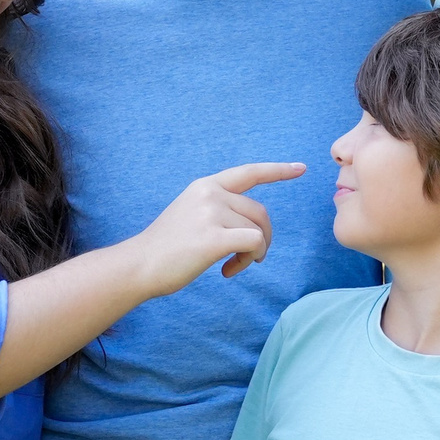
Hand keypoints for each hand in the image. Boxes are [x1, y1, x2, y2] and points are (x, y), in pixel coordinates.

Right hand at [123, 163, 304, 295]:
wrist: (139, 264)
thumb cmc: (166, 248)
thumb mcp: (190, 214)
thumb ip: (217, 210)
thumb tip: (250, 226)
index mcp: (205, 186)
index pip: (249, 172)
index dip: (277, 171)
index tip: (300, 168)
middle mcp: (210, 194)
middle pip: (259, 212)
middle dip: (264, 236)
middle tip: (252, 258)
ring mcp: (211, 213)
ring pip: (257, 231)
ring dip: (253, 254)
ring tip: (232, 266)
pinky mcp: (214, 237)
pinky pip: (254, 244)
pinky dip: (249, 260)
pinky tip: (229, 271)